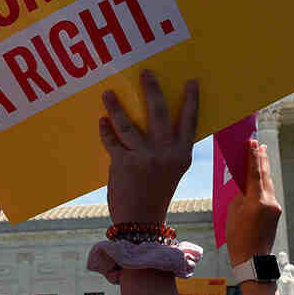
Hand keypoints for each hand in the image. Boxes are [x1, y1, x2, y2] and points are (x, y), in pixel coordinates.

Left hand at [100, 69, 198, 224]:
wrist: (141, 222)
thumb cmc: (155, 193)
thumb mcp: (171, 170)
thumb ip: (167, 148)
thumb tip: (153, 121)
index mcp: (181, 155)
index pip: (189, 121)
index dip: (191, 100)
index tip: (191, 81)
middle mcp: (165, 153)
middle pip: (159, 112)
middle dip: (151, 89)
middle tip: (145, 72)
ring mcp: (144, 157)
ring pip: (127, 123)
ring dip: (115, 106)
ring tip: (108, 93)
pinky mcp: (123, 163)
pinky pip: (112, 139)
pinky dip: (106, 129)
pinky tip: (102, 120)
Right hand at [226, 140, 281, 266]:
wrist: (253, 260)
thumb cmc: (238, 237)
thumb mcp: (233, 212)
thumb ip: (240, 195)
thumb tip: (245, 186)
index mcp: (256, 201)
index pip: (254, 173)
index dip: (253, 156)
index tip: (253, 142)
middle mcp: (269, 202)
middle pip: (265, 175)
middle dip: (261, 159)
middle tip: (259, 145)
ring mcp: (275, 208)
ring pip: (268, 184)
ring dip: (264, 170)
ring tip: (261, 155)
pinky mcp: (275, 213)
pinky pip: (269, 193)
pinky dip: (263, 183)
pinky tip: (260, 178)